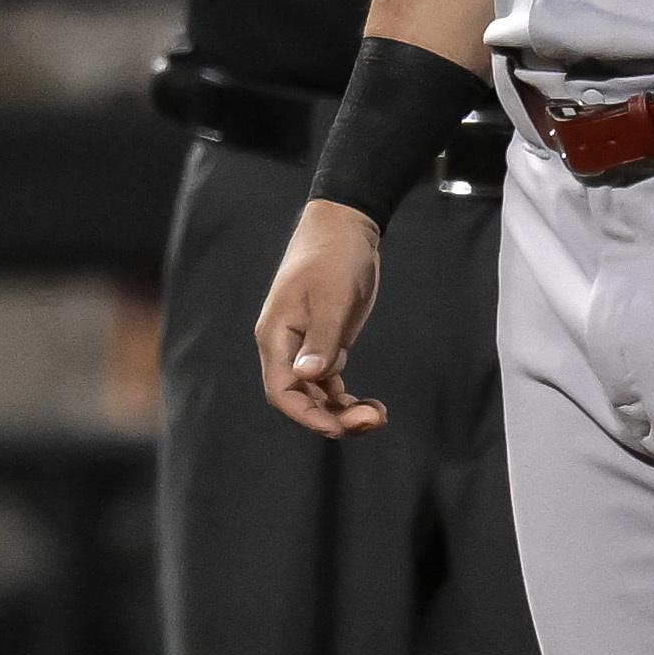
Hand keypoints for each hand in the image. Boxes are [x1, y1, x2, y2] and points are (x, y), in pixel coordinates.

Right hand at [254, 200, 391, 440]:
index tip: (337, 427)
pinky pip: (330, 382)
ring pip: (317, 394)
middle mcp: (287, 347)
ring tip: (377, 416)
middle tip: (371, 419)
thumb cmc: (332, 256)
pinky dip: (347, 397)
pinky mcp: (326, 343)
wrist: (345, 227)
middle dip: (332, 416)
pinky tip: (370, 405)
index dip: (306, 415)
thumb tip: (308, 376)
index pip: (281, 390)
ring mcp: (306, 347)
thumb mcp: (331, 297)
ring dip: (343, 411)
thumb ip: (321, 339)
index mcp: (277, 336)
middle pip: (301, 398)